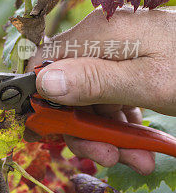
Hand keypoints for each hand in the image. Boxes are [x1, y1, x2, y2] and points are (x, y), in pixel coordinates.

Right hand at [29, 7, 175, 173]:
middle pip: (69, 86)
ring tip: (136, 159)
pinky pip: (114, 96)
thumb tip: (42, 82)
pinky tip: (142, 145)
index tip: (59, 135)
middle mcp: (105, 37)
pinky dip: (123, 123)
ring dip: (107, 132)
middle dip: (84, 127)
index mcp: (101, 33)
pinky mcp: (136, 64)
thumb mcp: (149, 84)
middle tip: (108, 158)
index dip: (45, 102)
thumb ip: (95, 82)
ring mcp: (121, 50)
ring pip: (92, 96)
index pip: (46, 64)